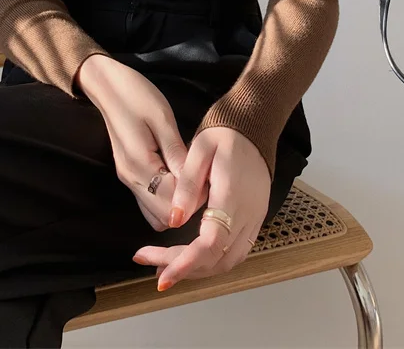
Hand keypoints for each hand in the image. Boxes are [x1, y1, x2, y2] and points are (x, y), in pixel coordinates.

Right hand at [78, 55, 191, 230]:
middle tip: (200, 180)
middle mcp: (131, 180)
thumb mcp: (163, 120)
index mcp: (140, 166)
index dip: (194, 196)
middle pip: (163, 217)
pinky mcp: (129, 175)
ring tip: (189, 178)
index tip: (206, 177)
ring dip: (175, 204)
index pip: (172, 202)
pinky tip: (176, 176)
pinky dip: (165, 198)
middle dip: (185, 205)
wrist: (108, 86)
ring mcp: (128, 180)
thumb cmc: (138, 97)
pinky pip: (149, 201)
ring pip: (155, 215)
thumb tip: (195, 182)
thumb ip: (177, 154)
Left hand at [131, 126, 270, 290]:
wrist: (253, 125)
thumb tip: (174, 220)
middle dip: (182, 268)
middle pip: (217, 260)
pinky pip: (235, 251)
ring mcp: (255, 218)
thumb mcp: (201, 148)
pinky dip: (211, 261)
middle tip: (149, 261)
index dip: (186, 264)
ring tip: (164, 264)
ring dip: (197, 269)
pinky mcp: (255, 218)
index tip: (162, 278)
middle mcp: (248, 214)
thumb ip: (188, 184)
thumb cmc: (225, 133)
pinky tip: (189, 256)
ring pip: (228, 261)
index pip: (211, 243)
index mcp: (232, 196)